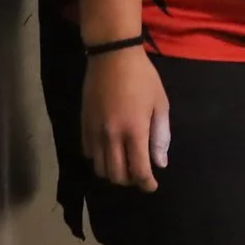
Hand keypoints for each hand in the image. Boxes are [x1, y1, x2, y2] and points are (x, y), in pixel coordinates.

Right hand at [81, 48, 170, 191]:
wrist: (112, 58)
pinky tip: (110, 152)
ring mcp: (94, 132)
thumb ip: (160, 135)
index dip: (145, 183)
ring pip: (100, 168)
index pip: (138, 169)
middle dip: (130, 180)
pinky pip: (89, 153)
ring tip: (126, 165)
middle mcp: (111, 136)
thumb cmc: (143, 78)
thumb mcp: (161, 104)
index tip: (151, 186)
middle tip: (140, 174)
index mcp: (134, 130)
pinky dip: (100, 159)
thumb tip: (160, 163)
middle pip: (116, 174)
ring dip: (114, 172)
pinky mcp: (83, 125)